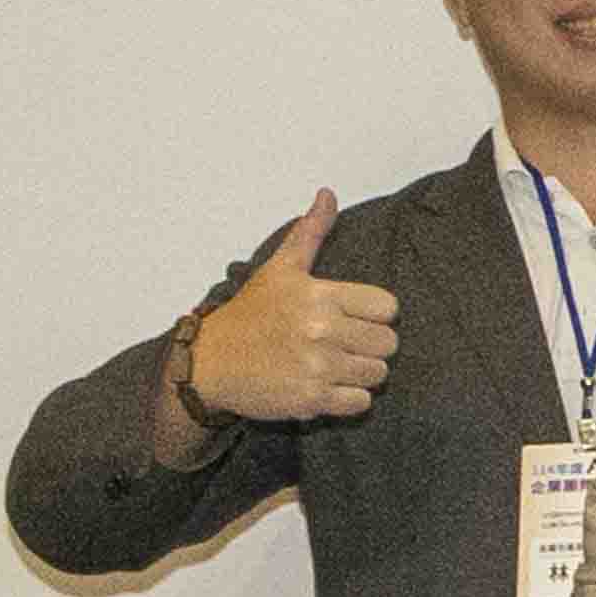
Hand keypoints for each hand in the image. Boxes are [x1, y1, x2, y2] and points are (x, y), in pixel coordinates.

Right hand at [182, 192, 399, 426]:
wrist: (207, 364)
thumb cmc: (248, 315)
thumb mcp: (279, 269)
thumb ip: (310, 233)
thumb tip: (328, 193)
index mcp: (319, 296)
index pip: (388, 307)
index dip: (374, 314)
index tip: (351, 316)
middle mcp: (321, 331)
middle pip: (388, 343)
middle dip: (369, 344)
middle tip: (340, 343)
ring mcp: (317, 368)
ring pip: (378, 374)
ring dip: (359, 372)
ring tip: (330, 363)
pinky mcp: (312, 400)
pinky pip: (361, 402)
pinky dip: (348, 398)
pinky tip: (324, 385)